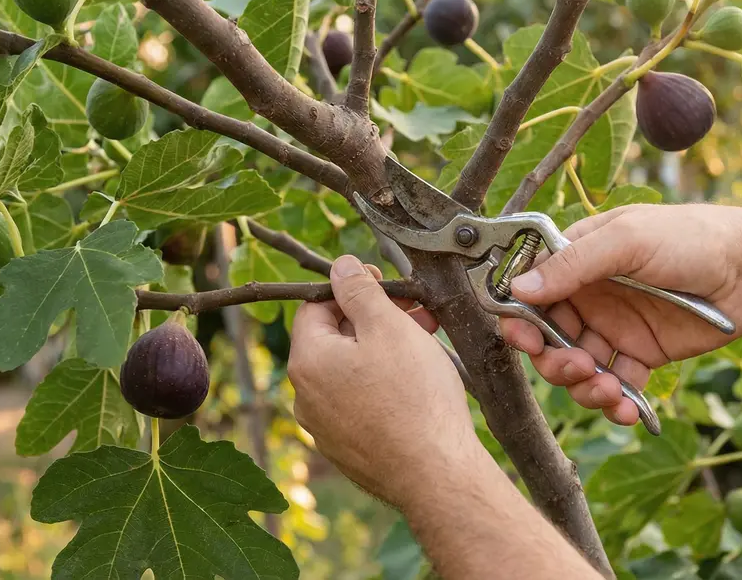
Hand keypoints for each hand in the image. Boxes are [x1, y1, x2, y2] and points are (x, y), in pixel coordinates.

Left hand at [289, 255, 481, 508]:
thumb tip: (340, 267)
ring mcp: (325, 428)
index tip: (387, 285)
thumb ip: (359, 291)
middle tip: (415, 312)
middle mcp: (305, 397)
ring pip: (349, 371)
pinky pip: (359, 403)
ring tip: (424, 343)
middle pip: (334, 338)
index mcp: (307, 361)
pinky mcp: (348, 449)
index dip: (352, 289)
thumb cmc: (414, 396)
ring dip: (381, 350)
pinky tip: (416, 383)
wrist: (436, 474)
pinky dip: (382, 384)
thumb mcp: (388, 327)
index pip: (316, 306)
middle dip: (373, 319)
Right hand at [500, 204, 741, 425]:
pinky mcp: (640, 356)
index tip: (524, 339)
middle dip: (553, 360)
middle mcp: (590, 295)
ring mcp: (614, 328)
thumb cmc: (691, 238)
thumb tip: (519, 289)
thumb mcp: (628, 239)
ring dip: (582, 386)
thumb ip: (575, 264)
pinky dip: (614, 403)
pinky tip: (627, 410)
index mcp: (579, 259)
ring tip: (607, 391)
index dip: (521, 318)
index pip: (532, 291)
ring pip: (577, 368)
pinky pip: (614, 386)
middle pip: (548, 337)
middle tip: (575, 366)